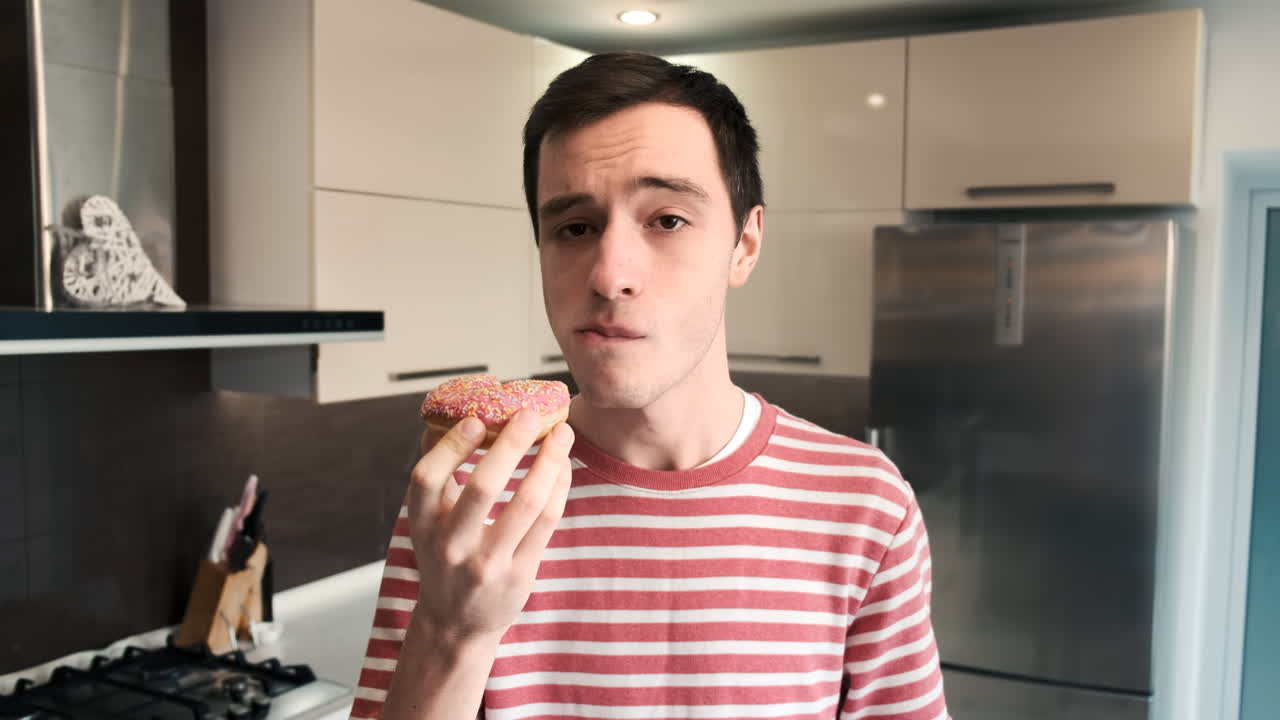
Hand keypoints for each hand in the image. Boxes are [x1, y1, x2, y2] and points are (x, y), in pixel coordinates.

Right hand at [406, 410, 573, 645]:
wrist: (456, 623)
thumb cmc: (446, 557)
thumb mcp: (429, 521)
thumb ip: (440, 475)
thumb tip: (454, 415)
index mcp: (422, 525)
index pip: (428, 478)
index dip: (452, 445)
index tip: (478, 419)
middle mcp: (451, 545)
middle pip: (482, 487)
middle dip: (510, 444)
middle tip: (530, 414)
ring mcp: (486, 563)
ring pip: (526, 503)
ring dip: (548, 462)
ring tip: (563, 434)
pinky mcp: (519, 574)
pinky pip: (546, 522)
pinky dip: (558, 488)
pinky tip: (563, 468)